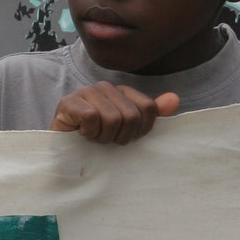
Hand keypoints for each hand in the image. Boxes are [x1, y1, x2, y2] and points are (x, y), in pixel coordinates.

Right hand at [50, 84, 180, 144]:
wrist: (64, 152)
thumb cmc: (98, 139)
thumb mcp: (129, 129)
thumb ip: (151, 114)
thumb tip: (174, 99)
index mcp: (122, 91)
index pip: (148, 108)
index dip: (141, 130)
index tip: (126, 137)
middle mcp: (105, 87)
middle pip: (131, 116)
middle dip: (121, 136)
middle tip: (107, 139)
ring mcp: (86, 92)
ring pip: (112, 118)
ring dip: (103, 137)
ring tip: (93, 137)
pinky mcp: (68, 102)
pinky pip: (91, 117)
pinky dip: (89, 133)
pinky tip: (81, 134)